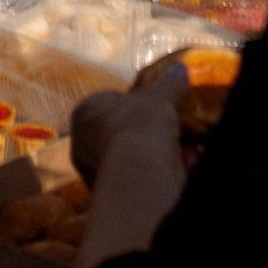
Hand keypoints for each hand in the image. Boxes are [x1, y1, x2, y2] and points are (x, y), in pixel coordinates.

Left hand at [67, 67, 188, 267]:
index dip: (136, 104)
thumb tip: (179, 68)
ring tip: (186, 153)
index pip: (109, 103)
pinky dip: (161, 177)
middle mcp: (81, 144)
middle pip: (124, 134)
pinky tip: (181, 173)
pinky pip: (141, 182)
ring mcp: (95, 174)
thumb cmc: (139, 124)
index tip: (157, 109)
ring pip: (134, 160)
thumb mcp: (159, 95)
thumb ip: (168, 82)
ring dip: (160, 157)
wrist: (137, 175)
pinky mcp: (112, 199)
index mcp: (84, 113)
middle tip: (174, 133)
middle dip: (152, 135)